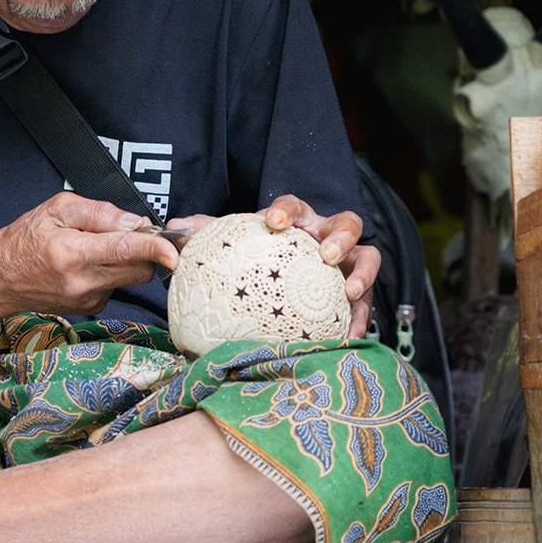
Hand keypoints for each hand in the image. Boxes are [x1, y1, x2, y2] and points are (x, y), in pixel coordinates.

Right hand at [0, 193, 180, 315]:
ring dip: (128, 260)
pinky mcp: (91, 307)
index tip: (174, 251)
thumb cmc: (25, 239)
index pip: (125, 251)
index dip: (154, 249)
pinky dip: (113, 271)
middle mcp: (83, 282)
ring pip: (131, 277)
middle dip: (147, 250)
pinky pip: (117, 285)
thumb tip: (134, 222)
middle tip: (132, 231)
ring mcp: (88, 299)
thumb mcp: (57, 209)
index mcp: (73, 253)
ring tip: (98, 246)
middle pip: (139, 269)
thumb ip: (100, 212)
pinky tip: (89, 263)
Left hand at [167, 198, 380, 340]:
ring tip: (350, 293)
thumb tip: (173, 227)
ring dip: (362, 274)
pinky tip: (346, 338)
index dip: (286, 210)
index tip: (275, 222)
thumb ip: (207, 234)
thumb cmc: (262, 254)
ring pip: (369, 257)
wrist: (287, 275)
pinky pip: (366, 303)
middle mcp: (328, 235)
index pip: (294, 205)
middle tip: (328, 254)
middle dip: (341, 236)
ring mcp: (348, 261)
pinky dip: (358, 319)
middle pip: (347, 223)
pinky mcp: (358, 290)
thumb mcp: (238, 244)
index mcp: (298, 219)